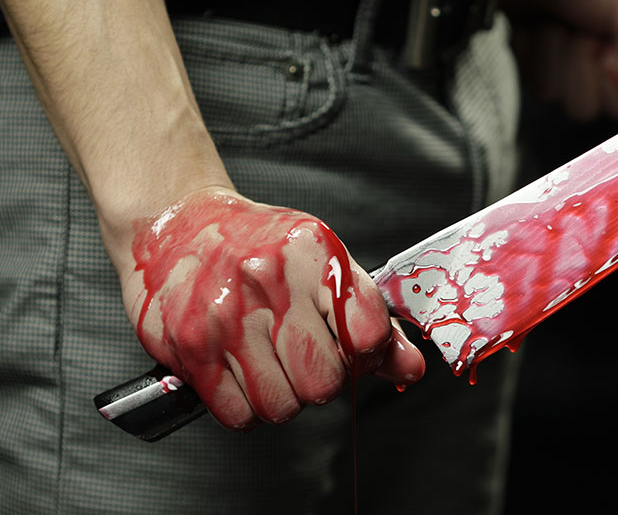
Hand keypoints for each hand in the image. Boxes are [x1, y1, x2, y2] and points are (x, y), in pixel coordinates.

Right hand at [119, 187, 424, 429]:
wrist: (181, 225)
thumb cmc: (262, 247)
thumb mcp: (326, 265)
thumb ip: (373, 319)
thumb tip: (412, 369)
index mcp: (314, 255)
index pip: (367, 336)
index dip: (367, 355)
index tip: (354, 347)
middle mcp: (268, 283)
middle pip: (324, 384)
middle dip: (323, 381)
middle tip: (307, 357)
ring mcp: (225, 317)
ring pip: (281, 407)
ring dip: (284, 396)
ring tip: (272, 362)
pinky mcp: (189, 348)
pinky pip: (239, 416)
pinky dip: (247, 407)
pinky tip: (244, 373)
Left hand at [506, 0, 617, 121]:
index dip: (615, 82)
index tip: (608, 53)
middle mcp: (604, 64)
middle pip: (590, 108)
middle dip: (580, 65)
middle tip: (581, 28)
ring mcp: (567, 67)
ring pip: (559, 98)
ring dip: (554, 55)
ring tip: (555, 21)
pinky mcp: (536, 65)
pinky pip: (534, 86)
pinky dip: (532, 52)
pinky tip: (534, 25)